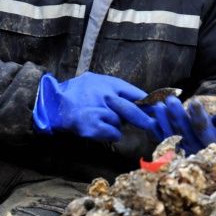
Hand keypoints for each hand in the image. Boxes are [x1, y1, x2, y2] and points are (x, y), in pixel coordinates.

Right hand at [32, 72, 156, 141]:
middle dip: (146, 120)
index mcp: (109, 84)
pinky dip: (109, 134)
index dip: (151, 102)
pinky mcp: (92, 126)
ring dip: (116, 124)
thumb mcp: (97, 82)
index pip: (137, 94)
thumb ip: (117, 90)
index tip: (163, 109)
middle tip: (154, 125)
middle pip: (134, 111)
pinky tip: (98, 127)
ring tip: (101, 118)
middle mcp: (106, 97)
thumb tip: (143, 100)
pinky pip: (112, 134)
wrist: (52, 102)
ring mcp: (99, 112)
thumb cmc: (78, 92)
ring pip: (120, 123)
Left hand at [145, 96, 215, 154]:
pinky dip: (155, 131)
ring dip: (163, 121)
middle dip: (177, 115)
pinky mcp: (172, 153)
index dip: (199, 116)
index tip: (194, 102)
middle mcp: (198, 151)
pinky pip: (161, 142)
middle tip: (171, 100)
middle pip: (185, 133)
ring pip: (171, 137)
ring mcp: (183, 153)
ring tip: (159, 106)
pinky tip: (151, 120)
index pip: (204, 129)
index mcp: (214, 144)